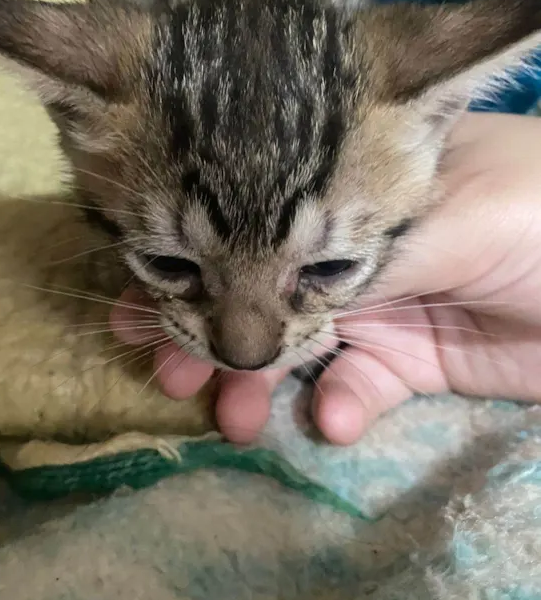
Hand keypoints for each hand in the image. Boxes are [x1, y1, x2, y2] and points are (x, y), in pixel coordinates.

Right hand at [111, 113, 540, 443]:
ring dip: (254, 380)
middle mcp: (351, 242)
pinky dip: (337, 409)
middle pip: (259, 284)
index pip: (256, 212)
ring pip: (294, 345)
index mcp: (351, 179)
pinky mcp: (413, 363)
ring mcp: (381, 305)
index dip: (197, 252)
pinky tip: (332, 420)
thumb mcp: (455, 211)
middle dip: (206, 324)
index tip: (145, 296)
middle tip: (163, 371)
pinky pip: (355, 391)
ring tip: (228, 417)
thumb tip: (267, 287)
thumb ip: (358, 249)